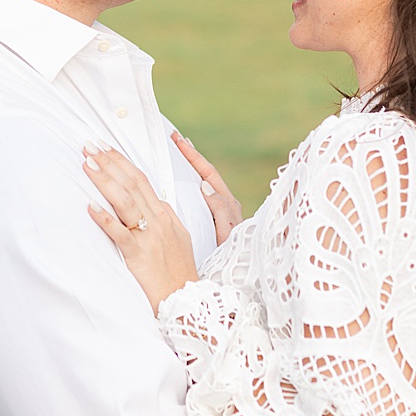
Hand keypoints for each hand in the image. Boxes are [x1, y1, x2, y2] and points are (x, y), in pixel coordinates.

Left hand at [85, 146, 199, 312]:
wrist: (186, 299)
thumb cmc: (178, 271)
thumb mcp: (178, 237)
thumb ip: (164, 218)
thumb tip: (152, 200)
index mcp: (164, 214)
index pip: (141, 180)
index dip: (122, 162)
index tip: (105, 147)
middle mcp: (157, 220)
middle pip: (131, 184)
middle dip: (110, 162)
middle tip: (89, 145)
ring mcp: (149, 236)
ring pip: (125, 201)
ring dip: (105, 180)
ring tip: (88, 163)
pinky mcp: (138, 255)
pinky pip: (120, 233)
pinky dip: (105, 218)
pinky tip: (89, 206)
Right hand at [172, 131, 242, 245]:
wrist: (240, 275)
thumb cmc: (233, 256)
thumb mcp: (227, 232)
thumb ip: (219, 209)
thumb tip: (204, 186)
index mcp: (228, 203)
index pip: (208, 172)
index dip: (193, 156)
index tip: (178, 140)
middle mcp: (225, 204)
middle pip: (205, 174)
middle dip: (190, 157)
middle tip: (175, 140)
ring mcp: (220, 212)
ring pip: (202, 185)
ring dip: (189, 171)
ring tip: (174, 157)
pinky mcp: (215, 221)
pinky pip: (199, 198)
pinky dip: (189, 187)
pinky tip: (178, 186)